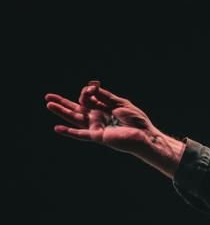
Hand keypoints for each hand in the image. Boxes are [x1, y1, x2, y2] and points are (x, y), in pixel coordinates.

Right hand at [45, 82, 183, 176]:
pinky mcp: (98, 136)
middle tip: (48, 96)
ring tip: (49, 105)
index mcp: (103, 109)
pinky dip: (69, 132)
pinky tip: (57, 128)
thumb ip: (105, 96)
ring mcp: (97, 127)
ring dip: (62, 112)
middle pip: (76, 110)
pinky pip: (81, 134)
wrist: (145, 135)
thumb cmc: (137, 121)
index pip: (87, 100)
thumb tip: (90, 88)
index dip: (86, 92)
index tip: (91, 87)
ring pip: (75, 119)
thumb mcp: (120, 103)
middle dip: (63, 103)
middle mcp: (98, 118)